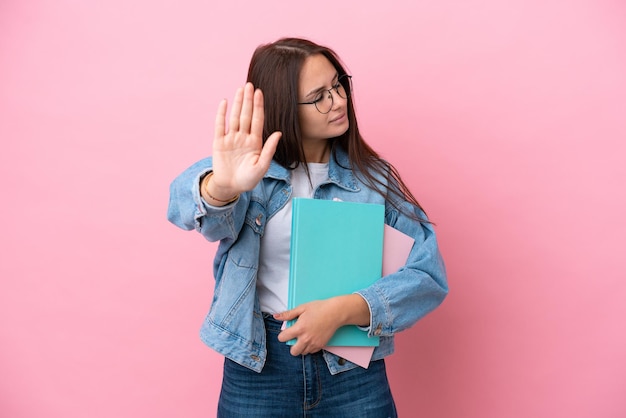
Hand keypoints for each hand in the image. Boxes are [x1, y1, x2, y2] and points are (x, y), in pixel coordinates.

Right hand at [209, 82, 281, 198]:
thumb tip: (278, 133)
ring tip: (241, 89)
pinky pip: (220, 126)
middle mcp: (243, 137)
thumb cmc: (248, 179)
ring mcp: (231, 139)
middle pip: (246, 115)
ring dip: (237, 103)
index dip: (259, 106)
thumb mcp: (262, 166)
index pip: (257, 120)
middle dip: (248, 100)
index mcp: (255, 142)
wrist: (231, 187)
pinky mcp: (219, 143)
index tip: (260, 93)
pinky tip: (225, 102)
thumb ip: (269, 149)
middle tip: (250, 85)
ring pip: (235, 117)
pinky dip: (222, 114)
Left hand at [275, 295, 370, 355]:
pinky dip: (309, 347)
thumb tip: (276, 316)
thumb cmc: (319, 308)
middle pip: (293, 351)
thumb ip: (288, 314)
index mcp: (299, 328)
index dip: (283, 335)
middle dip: (292, 345)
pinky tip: (311, 338)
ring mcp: (314, 343)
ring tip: (304, 337)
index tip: (286, 332)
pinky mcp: (321, 345)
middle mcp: (306, 338)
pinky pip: (311, 351)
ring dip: (301, 347)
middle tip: (295, 337)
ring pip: (302, 352)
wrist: (335, 312)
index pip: (283, 338)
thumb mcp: (302, 308)